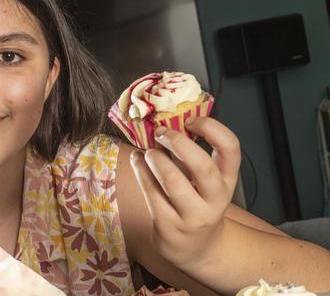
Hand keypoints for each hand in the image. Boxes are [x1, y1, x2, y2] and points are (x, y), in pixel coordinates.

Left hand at [129, 117, 240, 268]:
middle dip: (178, 143)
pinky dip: (140, 171)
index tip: (190, 121)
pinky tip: (137, 161)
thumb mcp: (205, 181)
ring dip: (155, 158)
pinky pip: (151, 192)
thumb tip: (165, 122)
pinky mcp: (169, 225)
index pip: (231, 148)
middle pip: (202, 166)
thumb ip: (191, 155)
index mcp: (228, 180)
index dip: (211, 128)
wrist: (195, 248)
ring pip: (173, 180)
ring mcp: (192, 215)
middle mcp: (215, 199)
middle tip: (162, 132)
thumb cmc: (197, 203)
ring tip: (148, 151)